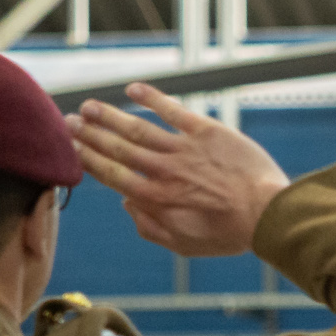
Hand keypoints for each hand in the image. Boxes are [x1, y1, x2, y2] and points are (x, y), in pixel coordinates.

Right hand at [68, 85, 291, 256]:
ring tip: (89, 106)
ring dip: (110, 115)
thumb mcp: (184, 245)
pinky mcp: (206, 131)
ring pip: (137, 128)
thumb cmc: (228, 234)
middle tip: (68, 121)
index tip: (71, 147)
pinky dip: (151, 98)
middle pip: (117, 148)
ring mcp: (183, 149)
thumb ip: (150, 228)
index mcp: (155, 199)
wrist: (267, 214)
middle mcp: (162, 171)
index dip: (88, 159)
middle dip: (89, 134)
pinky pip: (172, 110)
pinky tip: (133, 90)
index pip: (112, 174)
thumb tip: (126, 206)